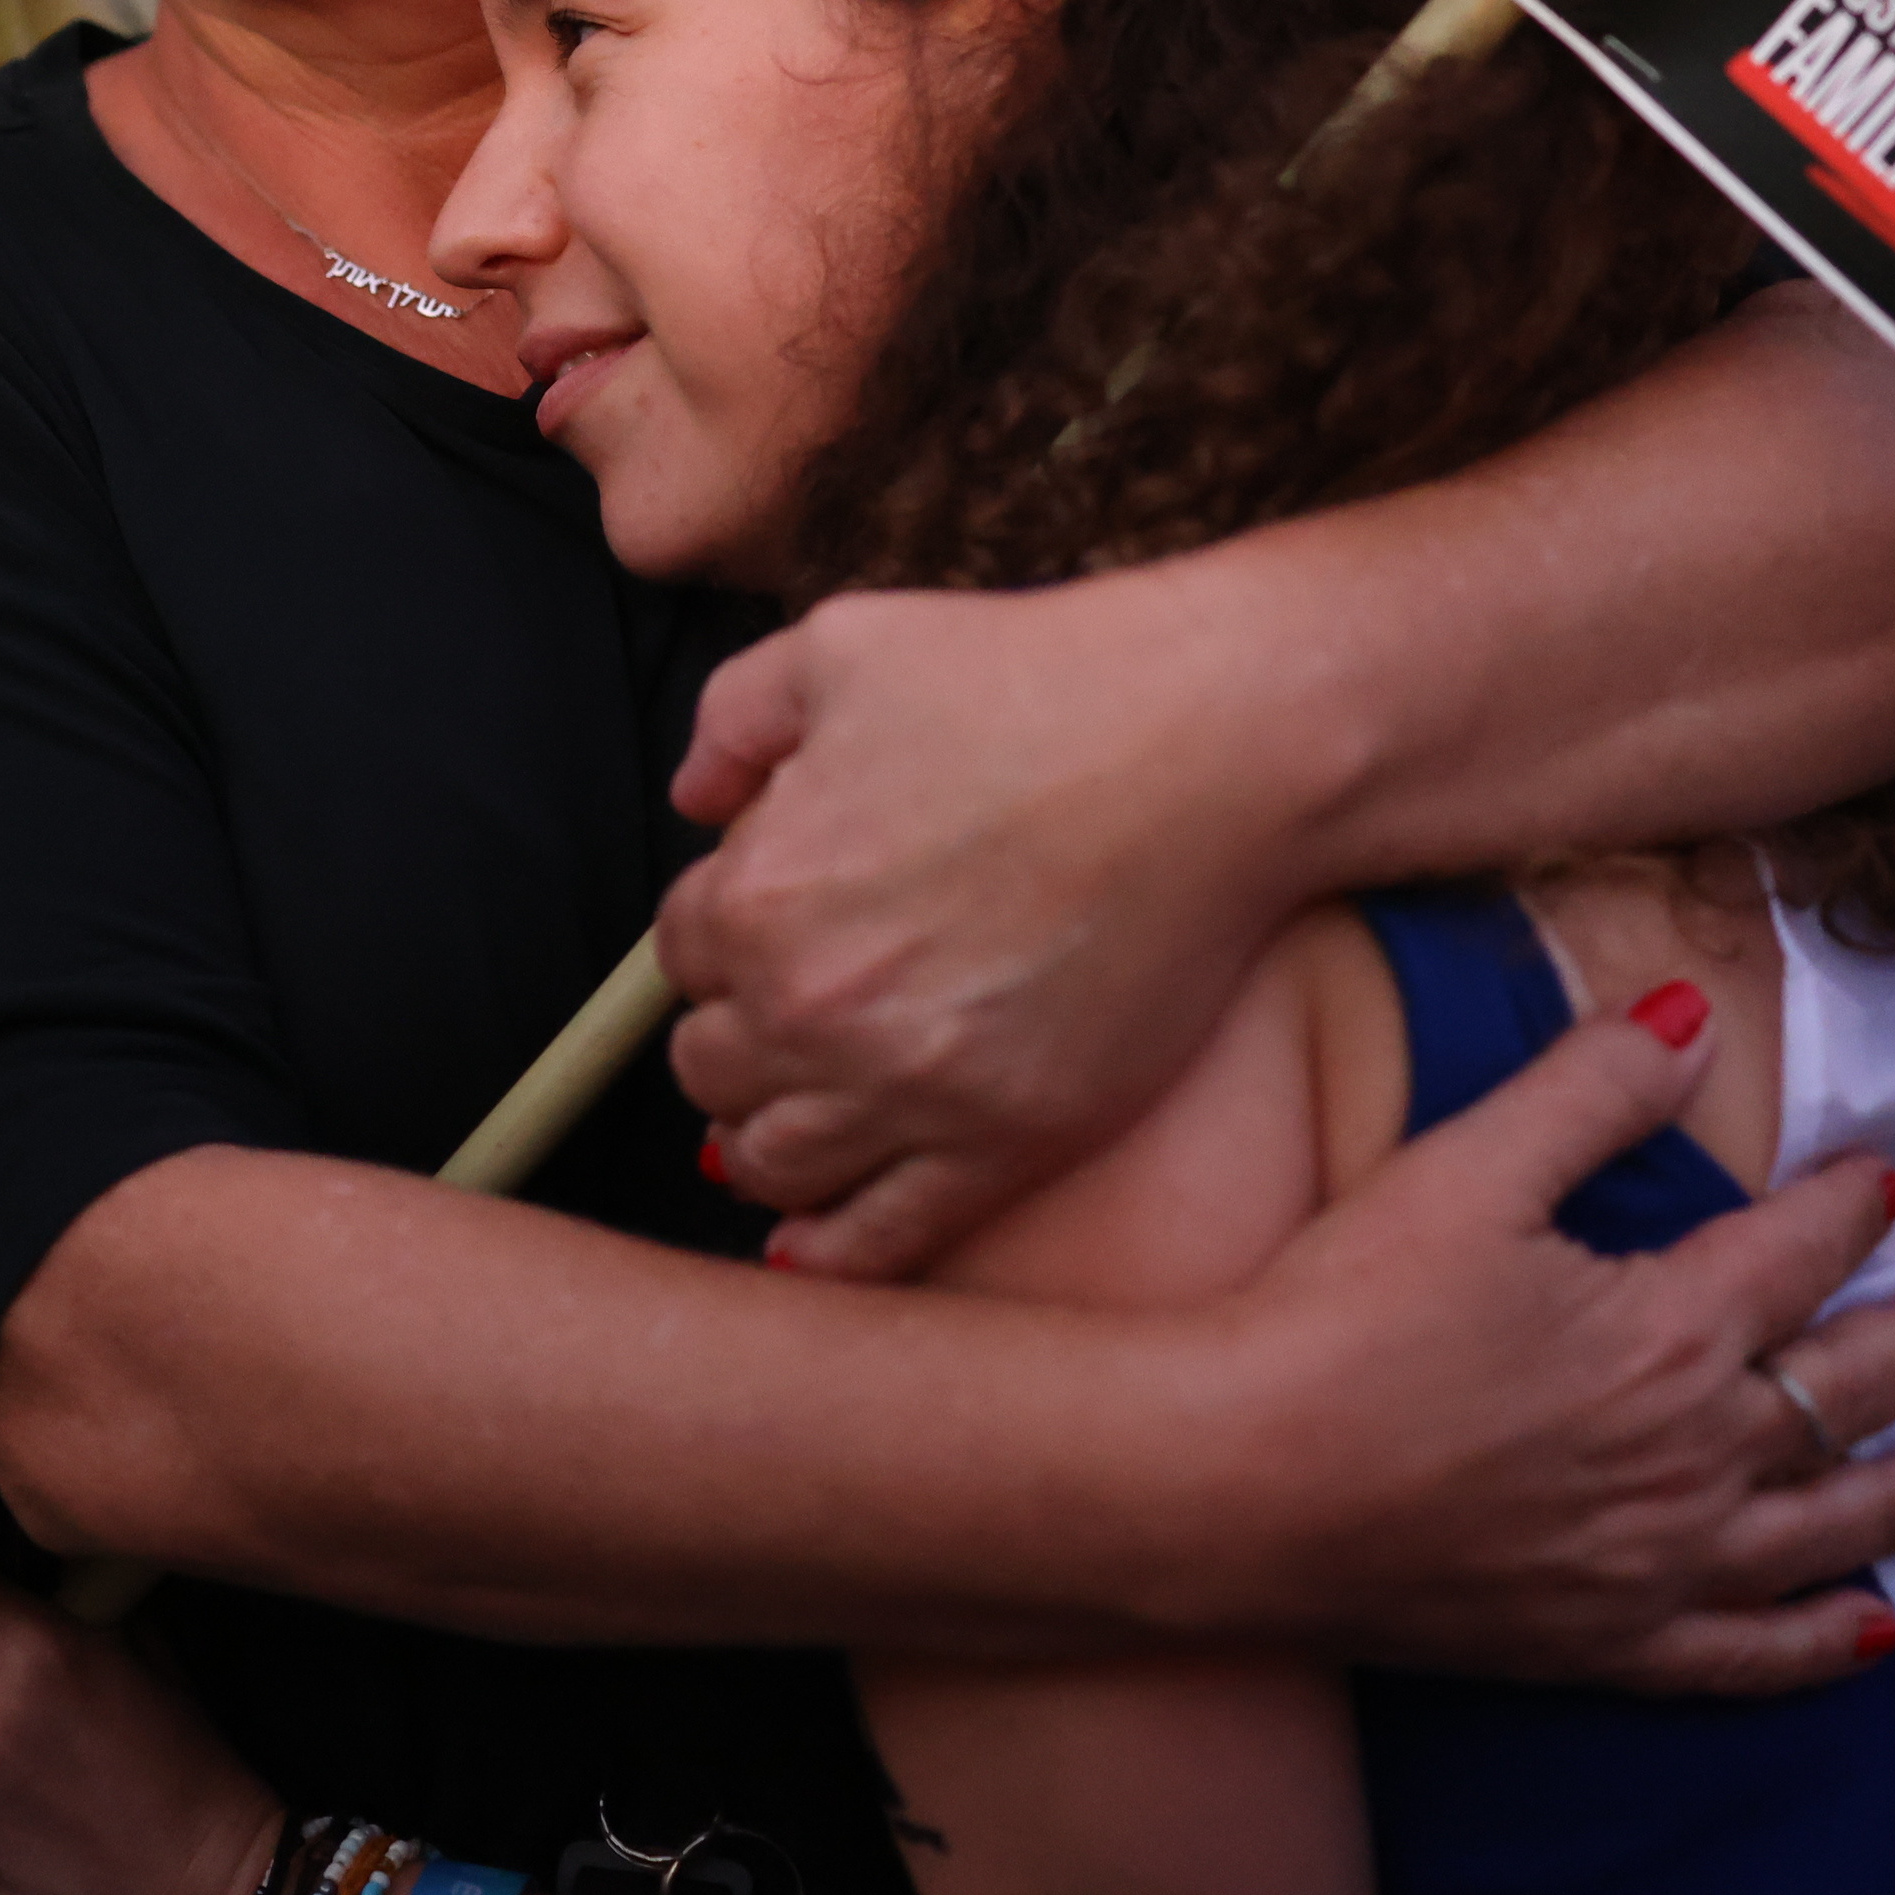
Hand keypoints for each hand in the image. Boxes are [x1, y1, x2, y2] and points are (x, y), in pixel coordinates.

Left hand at [660, 582, 1337, 1281]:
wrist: (1210, 750)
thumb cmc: (1035, 679)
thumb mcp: (844, 645)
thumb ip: (736, 719)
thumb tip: (699, 799)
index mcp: (759, 893)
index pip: (684, 953)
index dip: (729, 932)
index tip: (779, 922)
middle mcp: (814, 1009)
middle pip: (712, 1066)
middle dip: (741, 1033)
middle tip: (798, 1008)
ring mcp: (911, 1090)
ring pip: (775, 1162)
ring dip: (771, 1135)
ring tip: (806, 1108)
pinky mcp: (1007, 1145)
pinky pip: (880, 1238)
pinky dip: (831, 1249)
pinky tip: (814, 1241)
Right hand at [1196, 989, 1894, 1687]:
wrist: (1237, 1484)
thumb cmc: (1341, 1316)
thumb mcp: (1464, 1168)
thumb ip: (1590, 1089)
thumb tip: (1692, 1018)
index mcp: (1670, 1330)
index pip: (1792, 1256)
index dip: (1846, 1211)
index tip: (1887, 1183)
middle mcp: (1692, 1457)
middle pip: (1835, 1394)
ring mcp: (1654, 1564)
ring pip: (1818, 1531)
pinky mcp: (1600, 1644)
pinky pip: (1741, 1656)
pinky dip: (1813, 1647)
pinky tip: (1865, 1638)